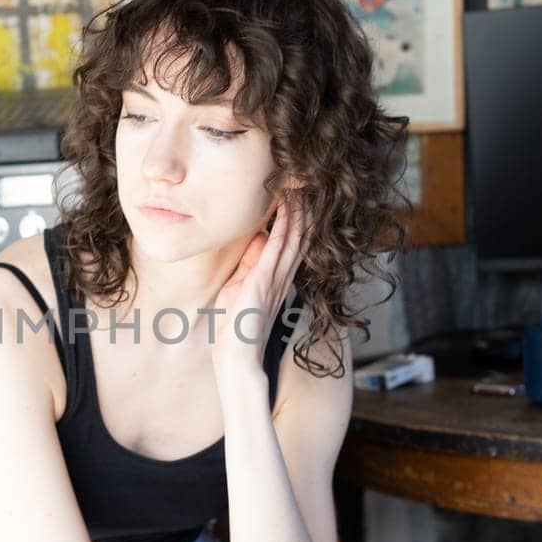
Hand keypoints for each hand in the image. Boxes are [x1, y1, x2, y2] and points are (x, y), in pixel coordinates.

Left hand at [210, 193, 305, 377]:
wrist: (236, 363)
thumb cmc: (233, 332)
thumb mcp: (238, 290)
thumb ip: (248, 266)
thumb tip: (258, 238)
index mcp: (275, 280)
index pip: (290, 242)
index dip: (296, 216)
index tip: (297, 190)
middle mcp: (280, 278)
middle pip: (298, 235)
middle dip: (303, 207)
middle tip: (308, 178)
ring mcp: (273, 279)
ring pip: (293, 236)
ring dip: (298, 209)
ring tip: (302, 182)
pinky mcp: (262, 283)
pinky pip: (278, 247)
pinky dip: (283, 225)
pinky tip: (287, 206)